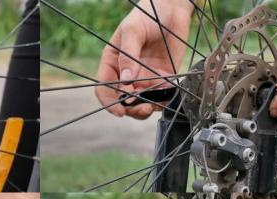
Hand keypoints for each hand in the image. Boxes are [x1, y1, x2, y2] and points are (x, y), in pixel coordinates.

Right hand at [95, 0, 192, 118]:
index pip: (104, 88)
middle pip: (123, 100)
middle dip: (131, 109)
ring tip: (154, 105)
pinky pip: (160, 96)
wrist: (172, 9)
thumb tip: (126, 80)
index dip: (109, 102)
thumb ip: (128, 55)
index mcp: (113, 62)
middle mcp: (127, 73)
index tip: (120, 110)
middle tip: (143, 108)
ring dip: (146, 108)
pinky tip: (166, 95)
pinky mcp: (162, 78)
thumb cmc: (147, 15)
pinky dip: (162, 100)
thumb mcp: (133, 31)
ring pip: (141, 102)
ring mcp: (144, 77)